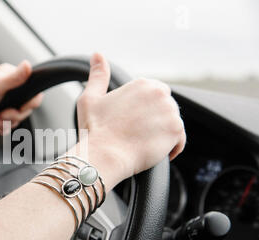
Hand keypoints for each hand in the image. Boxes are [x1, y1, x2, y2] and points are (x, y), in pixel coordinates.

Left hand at [0, 61, 42, 133]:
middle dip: (15, 116)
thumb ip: (14, 78)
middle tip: (2, 115)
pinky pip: (9, 124)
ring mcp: (4, 101)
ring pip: (17, 118)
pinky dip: (2, 128)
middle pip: (26, 107)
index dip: (30, 103)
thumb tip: (28, 65)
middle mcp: (9, 87)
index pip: (33, 90)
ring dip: (7, 123)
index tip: (21, 108)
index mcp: (10, 77)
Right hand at [76, 53, 185, 184]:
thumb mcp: (90, 97)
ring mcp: (170, 112)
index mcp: (142, 84)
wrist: (104, 155)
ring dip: (160, 134)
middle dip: (153, 121)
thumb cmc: (95, 129)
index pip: (152, 95)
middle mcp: (160, 94)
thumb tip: (97, 54)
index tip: (130, 122)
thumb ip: (98, 75)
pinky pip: (179, 141)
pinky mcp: (176, 131)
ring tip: (140, 144)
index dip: (141, 111)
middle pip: (163, 109)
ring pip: (170, 124)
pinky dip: (170, 148)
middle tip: (134, 135)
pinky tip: (153, 151)